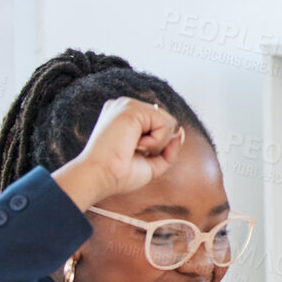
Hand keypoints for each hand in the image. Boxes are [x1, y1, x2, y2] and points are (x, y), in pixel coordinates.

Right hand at [52, 97, 183, 209]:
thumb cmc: (120, 174)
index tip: (133, 154)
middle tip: (133, 152)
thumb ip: (169, 149)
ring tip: (133, 148)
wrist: (100, 177)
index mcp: (126, 116)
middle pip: (167, 122)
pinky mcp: (132, 108)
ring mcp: (127, 105)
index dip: (157, 145)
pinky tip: (135, 145)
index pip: (160, 124)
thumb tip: (181, 132)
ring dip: (157, 144)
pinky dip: (156, 141)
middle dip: (159, 144)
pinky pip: (165, 124)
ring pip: (168, 122)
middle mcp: (125, 106)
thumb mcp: (152, 163)